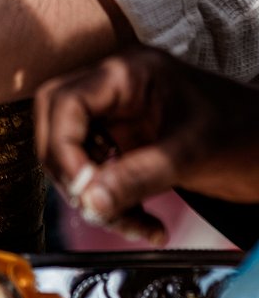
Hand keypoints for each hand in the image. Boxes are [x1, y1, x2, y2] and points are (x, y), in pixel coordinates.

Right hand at [36, 47, 258, 242]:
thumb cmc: (244, 132)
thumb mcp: (191, 152)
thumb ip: (138, 176)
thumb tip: (90, 202)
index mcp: (127, 73)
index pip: (65, 101)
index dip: (64, 147)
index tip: (84, 189)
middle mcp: (115, 90)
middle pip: (57, 123)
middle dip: (69, 171)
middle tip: (94, 205)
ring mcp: (119, 117)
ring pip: (74, 154)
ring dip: (95, 196)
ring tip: (134, 224)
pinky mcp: (127, 144)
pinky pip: (99, 173)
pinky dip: (114, 203)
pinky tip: (145, 224)